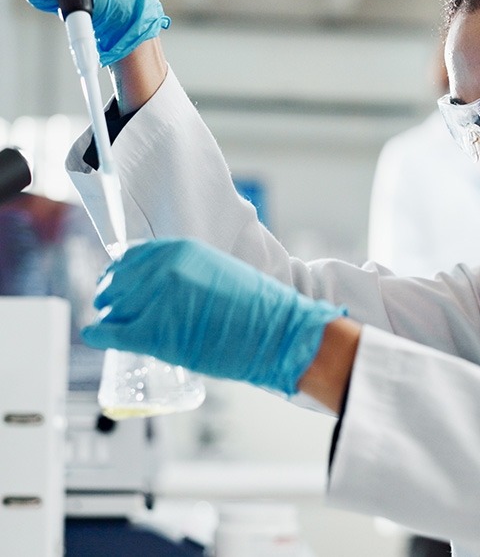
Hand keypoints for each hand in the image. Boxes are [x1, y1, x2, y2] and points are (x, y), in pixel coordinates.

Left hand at [82, 238, 346, 395]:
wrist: (278, 333)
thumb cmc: (259, 309)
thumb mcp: (221, 272)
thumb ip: (190, 273)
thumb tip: (166, 284)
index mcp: (182, 250)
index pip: (132, 257)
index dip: (120, 272)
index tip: (116, 282)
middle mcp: (166, 268)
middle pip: (119, 281)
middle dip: (111, 295)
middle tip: (110, 307)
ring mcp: (159, 299)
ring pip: (114, 307)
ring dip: (109, 315)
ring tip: (111, 324)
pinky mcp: (157, 331)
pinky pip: (114, 332)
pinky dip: (101, 334)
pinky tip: (96, 335)